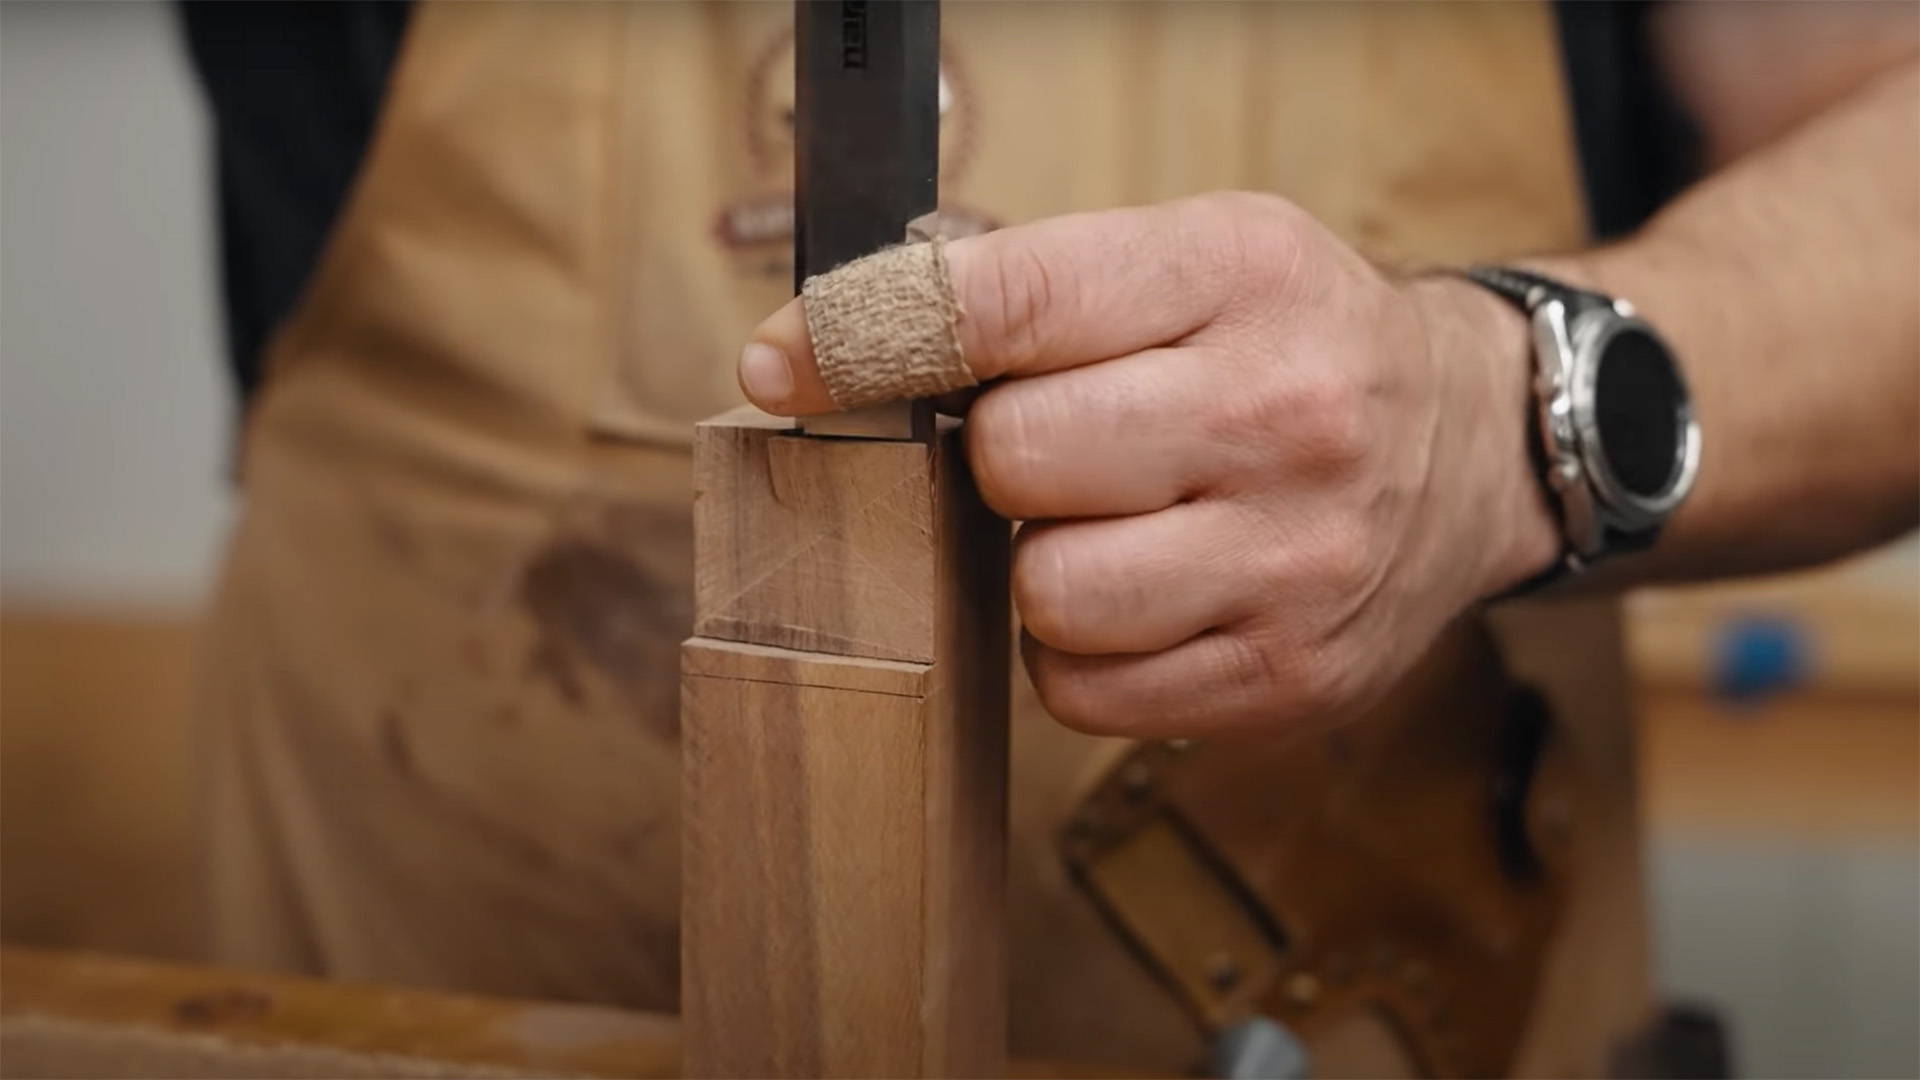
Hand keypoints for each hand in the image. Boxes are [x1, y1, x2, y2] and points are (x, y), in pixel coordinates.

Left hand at [739, 192, 1557, 736]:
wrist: (1474, 450)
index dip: (867, 337)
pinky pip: (1085, 693)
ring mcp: (1295, 561)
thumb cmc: (1297, 344)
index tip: (786, 365)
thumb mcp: (1196, 256)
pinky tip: (1143, 596)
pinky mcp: (1288, 678)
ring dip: (1041, 564)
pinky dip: (1080, 652)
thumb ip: (1033, 286)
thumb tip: (833, 350)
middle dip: (999, 458)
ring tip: (1107, 525)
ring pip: (1047, 594)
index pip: (1005, 304)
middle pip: (1015, 459)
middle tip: (1051, 448)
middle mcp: (1284, 413)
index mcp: (1239, 274)